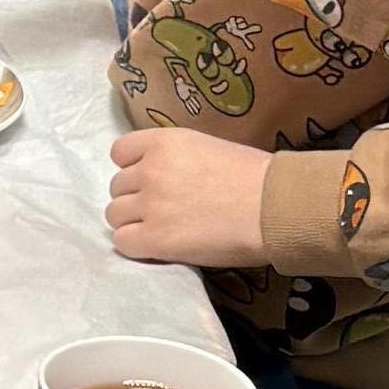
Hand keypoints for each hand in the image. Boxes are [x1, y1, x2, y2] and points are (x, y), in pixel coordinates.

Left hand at [102, 125, 274, 264]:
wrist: (273, 206)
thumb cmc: (254, 177)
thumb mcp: (208, 147)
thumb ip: (177, 159)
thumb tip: (167, 176)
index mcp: (163, 142)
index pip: (120, 152)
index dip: (133, 168)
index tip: (151, 180)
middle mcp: (149, 170)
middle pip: (117, 186)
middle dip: (136, 198)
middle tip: (164, 210)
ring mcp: (150, 205)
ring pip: (115, 214)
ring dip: (133, 222)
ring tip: (161, 229)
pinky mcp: (154, 238)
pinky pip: (123, 242)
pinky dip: (136, 245)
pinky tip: (158, 246)